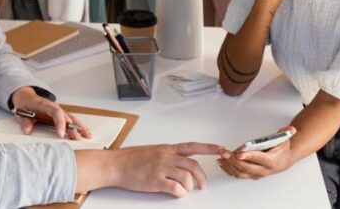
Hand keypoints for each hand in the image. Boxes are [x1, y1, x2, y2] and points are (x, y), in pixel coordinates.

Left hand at [10, 87, 90, 138]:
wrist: (26, 96)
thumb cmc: (24, 104)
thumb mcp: (21, 111)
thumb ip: (25, 121)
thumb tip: (27, 130)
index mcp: (45, 105)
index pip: (55, 112)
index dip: (59, 123)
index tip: (60, 134)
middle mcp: (54, 107)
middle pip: (67, 116)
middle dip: (73, 128)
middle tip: (78, 139)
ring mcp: (58, 111)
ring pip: (72, 118)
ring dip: (80, 126)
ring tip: (88, 135)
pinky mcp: (60, 116)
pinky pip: (71, 120)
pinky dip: (78, 126)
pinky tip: (85, 133)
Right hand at [113, 143, 230, 197]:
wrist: (115, 165)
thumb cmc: (130, 159)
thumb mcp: (152, 151)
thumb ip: (168, 156)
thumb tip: (181, 165)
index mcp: (167, 149)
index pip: (194, 147)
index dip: (211, 149)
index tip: (224, 151)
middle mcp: (166, 156)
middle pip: (194, 165)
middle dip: (202, 177)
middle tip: (203, 186)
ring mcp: (161, 168)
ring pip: (187, 177)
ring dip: (190, 187)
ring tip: (186, 191)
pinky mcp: (155, 181)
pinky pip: (175, 188)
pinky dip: (180, 193)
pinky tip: (177, 193)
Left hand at [218, 126, 296, 179]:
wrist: (283, 161)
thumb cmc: (281, 150)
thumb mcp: (285, 139)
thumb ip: (286, 133)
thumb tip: (290, 129)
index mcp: (272, 161)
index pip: (259, 159)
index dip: (249, 156)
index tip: (239, 153)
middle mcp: (264, 170)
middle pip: (247, 168)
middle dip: (234, 161)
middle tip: (225, 154)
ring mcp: (257, 174)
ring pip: (241, 173)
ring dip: (229, 166)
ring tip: (221, 157)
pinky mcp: (251, 175)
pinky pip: (238, 175)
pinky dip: (228, 169)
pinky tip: (222, 163)